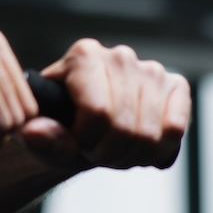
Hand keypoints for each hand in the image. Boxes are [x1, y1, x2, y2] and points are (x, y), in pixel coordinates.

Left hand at [19, 38, 188, 170]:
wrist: (83, 131)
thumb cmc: (58, 129)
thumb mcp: (39, 138)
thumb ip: (37, 137)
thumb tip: (36, 133)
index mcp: (84, 56)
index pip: (98, 112)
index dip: (87, 142)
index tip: (76, 144)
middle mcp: (120, 56)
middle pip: (124, 126)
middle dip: (108, 154)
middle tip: (97, 153)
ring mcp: (151, 70)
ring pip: (150, 133)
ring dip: (131, 157)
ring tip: (115, 151)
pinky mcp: (176, 86)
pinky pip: (176, 129)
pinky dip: (158, 152)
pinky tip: (140, 149)